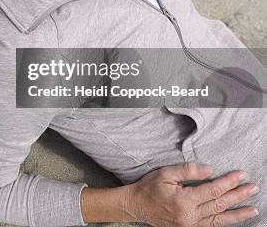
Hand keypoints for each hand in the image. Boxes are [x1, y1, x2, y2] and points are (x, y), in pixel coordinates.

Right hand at [125, 162, 259, 225]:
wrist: (136, 206)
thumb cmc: (149, 187)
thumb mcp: (165, 173)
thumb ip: (188, 170)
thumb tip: (211, 170)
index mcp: (183, 200)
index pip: (212, 190)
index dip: (228, 182)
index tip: (241, 175)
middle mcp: (189, 216)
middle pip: (219, 204)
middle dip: (238, 195)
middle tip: (253, 188)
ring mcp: (190, 226)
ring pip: (219, 219)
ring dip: (238, 214)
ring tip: (253, 209)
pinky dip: (225, 222)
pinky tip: (234, 218)